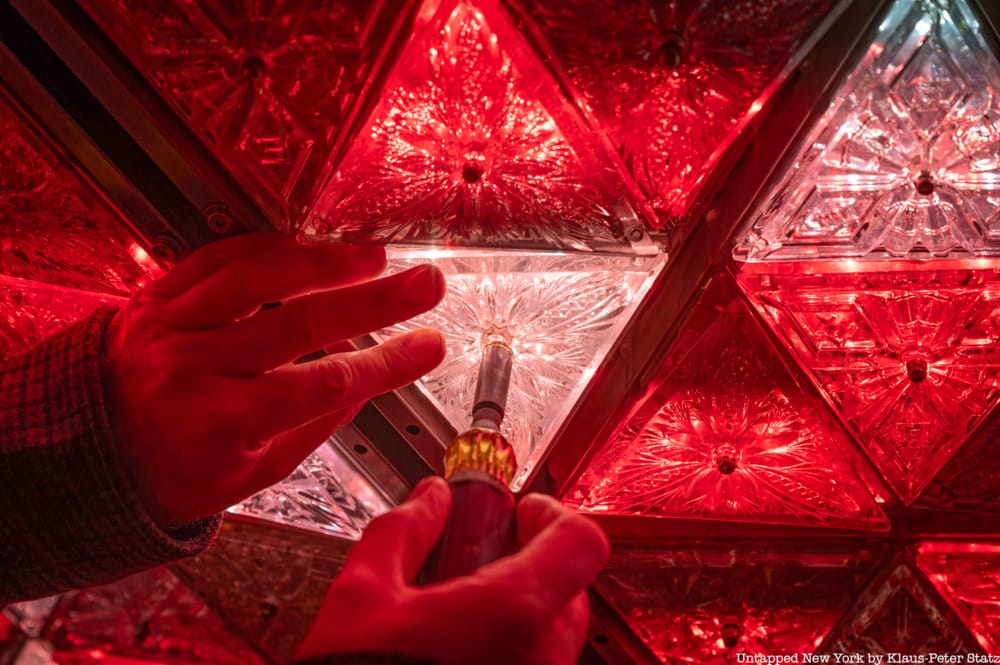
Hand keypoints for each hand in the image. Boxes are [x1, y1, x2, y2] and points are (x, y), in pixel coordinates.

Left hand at [104, 232, 445, 527]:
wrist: (88, 453)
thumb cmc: (174, 473)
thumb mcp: (253, 475)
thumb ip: (314, 426)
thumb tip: (368, 381)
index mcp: (221, 423)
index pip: (324, 385)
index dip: (387, 363)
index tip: (430, 345)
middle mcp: (193, 367)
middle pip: (301, 322)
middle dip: (375, 300)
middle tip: (424, 284)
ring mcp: (170, 325)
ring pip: (258, 277)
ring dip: (325, 262)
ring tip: (374, 257)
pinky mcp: (156, 295)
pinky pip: (218, 258)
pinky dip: (269, 248)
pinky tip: (308, 247)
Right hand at [296, 477, 609, 664]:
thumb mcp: (362, 595)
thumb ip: (403, 533)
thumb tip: (430, 498)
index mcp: (513, 612)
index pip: (581, 542)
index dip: (555, 515)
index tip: (523, 513)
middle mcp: (543, 656)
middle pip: (573, 588)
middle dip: (536, 562)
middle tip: (488, 555)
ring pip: (556, 635)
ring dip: (525, 610)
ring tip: (466, 610)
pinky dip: (515, 649)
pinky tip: (465, 649)